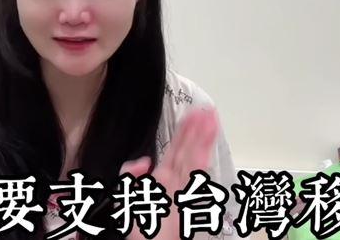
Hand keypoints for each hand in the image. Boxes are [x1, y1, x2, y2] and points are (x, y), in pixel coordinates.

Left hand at [119, 107, 218, 239]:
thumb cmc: (142, 230)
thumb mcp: (129, 196)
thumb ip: (132, 175)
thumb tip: (145, 162)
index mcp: (163, 181)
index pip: (176, 151)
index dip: (184, 132)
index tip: (193, 115)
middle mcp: (174, 184)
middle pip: (187, 151)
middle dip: (197, 130)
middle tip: (206, 110)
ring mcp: (181, 191)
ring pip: (192, 159)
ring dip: (202, 138)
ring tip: (210, 118)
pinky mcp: (183, 201)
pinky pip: (191, 177)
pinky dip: (199, 160)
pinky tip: (204, 147)